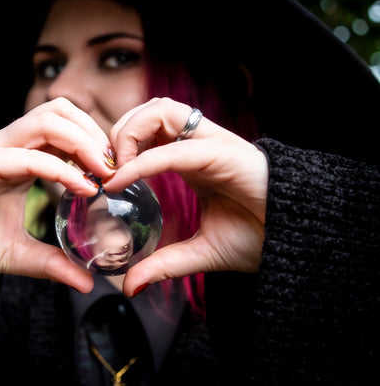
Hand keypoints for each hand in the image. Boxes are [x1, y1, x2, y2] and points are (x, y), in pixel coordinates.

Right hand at [0, 98, 114, 292]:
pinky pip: (27, 156)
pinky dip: (60, 168)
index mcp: (22, 157)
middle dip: (94, 132)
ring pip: (46, 119)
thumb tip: (88, 282)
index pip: (66, 128)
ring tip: (104, 171)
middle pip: (60, 111)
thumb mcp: (18, 252)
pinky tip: (83, 187)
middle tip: (115, 166)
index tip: (118, 172)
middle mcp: (11, 146)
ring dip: (82, 140)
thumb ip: (52, 263)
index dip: (96, 142)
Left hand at [103, 98, 268, 295]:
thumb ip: (164, 264)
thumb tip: (130, 286)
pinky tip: (121, 179)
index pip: (149, 131)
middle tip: (104, 168)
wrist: (297, 241)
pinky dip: (143, 159)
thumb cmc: (258, 239)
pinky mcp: (224, 153)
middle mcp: (199, 144)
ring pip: (162, 111)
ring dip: (130, 134)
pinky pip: (176, 147)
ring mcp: (212, 144)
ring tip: (115, 169)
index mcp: (192, 160)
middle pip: (150, 110)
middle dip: (119, 131)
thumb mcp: (200, 252)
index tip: (98, 177)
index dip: (119, 147)